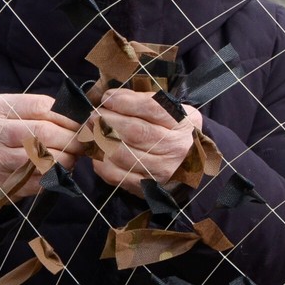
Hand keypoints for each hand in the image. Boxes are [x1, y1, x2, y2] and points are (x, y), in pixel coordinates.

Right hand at [0, 94, 82, 202]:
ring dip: (68, 159)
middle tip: (83, 144)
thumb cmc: (9, 135)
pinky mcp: (2, 183)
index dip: (69, 117)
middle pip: (45, 132)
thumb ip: (48, 112)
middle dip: (72, 139)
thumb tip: (87, 118)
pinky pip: (41, 180)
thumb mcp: (18, 115)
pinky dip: (57, 176)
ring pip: (45, 158)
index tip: (83, 124)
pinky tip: (60, 171)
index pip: (43, 107)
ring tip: (72, 157)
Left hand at [89, 89, 203, 195]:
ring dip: (100, 140)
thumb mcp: (172, 111)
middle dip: (107, 120)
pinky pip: (115, 174)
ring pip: (121, 153)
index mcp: (183, 123)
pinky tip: (100, 151)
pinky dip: (101, 161)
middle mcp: (176, 147)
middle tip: (94, 115)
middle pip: (134, 131)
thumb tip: (112, 97)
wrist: (192, 166)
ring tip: (92, 131)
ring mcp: (162, 169)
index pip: (151, 108)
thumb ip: (144, 100)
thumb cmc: (175, 132)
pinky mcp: (147, 186)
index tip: (108, 98)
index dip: (124, 102)